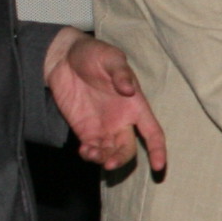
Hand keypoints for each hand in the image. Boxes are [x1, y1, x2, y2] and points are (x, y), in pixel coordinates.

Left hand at [46, 31, 166, 174]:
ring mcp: (103, 127)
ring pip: (111, 153)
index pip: (153, 132)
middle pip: (129, 149)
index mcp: (135, 106)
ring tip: (90, 154)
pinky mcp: (85, 131)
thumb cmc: (93, 54)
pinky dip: (89, 156)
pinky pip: (92, 150)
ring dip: (104, 160)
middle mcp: (122, 121)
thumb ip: (120, 72)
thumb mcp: (110, 57)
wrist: (63, 57)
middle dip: (121, 159)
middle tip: (108, 164)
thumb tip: (129, 88)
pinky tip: (83, 151)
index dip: (158, 150)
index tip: (158, 166)